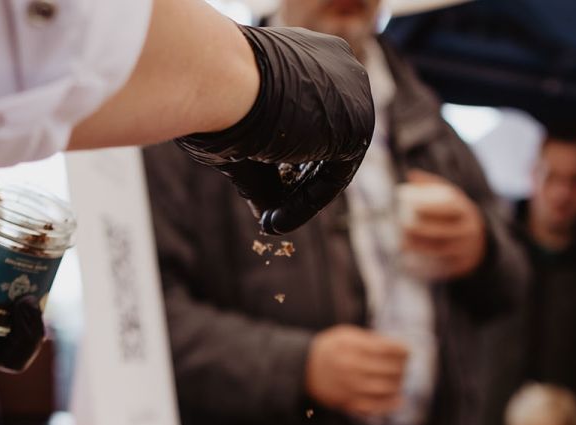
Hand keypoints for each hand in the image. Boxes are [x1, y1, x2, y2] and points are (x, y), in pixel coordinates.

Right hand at [177, 26, 373, 233]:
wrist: (223, 80)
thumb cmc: (217, 96)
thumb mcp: (243, 132)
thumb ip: (263, 171)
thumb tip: (266, 216)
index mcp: (309, 53)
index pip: (309, 114)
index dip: (289, 155)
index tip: (267, 183)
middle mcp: (339, 66)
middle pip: (326, 138)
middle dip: (298, 179)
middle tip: (273, 210)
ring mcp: (354, 92)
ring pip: (332, 160)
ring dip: (302, 197)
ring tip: (273, 221)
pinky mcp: (358, 126)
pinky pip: (334, 178)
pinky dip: (307, 203)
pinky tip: (278, 219)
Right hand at [305, 325, 407, 415]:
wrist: (303, 368)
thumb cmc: (330, 348)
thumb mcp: (346, 334)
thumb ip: (370, 339)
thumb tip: (398, 349)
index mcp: (351, 347)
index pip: (387, 349)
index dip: (403, 350)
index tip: (407, 351)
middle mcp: (350, 366)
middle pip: (388, 369)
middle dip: (402, 367)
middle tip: (404, 366)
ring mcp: (348, 386)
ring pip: (384, 388)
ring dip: (398, 384)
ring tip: (399, 380)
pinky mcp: (346, 401)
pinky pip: (372, 407)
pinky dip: (388, 405)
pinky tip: (399, 401)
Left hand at [401, 170, 486, 279]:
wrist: (478, 243)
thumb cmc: (455, 215)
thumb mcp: (451, 197)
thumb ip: (431, 185)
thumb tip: (410, 175)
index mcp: (466, 211)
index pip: (449, 207)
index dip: (430, 205)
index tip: (410, 203)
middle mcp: (468, 231)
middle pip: (442, 230)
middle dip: (420, 229)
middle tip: (400, 225)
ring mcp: (465, 249)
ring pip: (439, 249)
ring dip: (419, 247)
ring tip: (401, 243)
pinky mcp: (460, 266)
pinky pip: (440, 267)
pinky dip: (423, 266)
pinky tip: (406, 263)